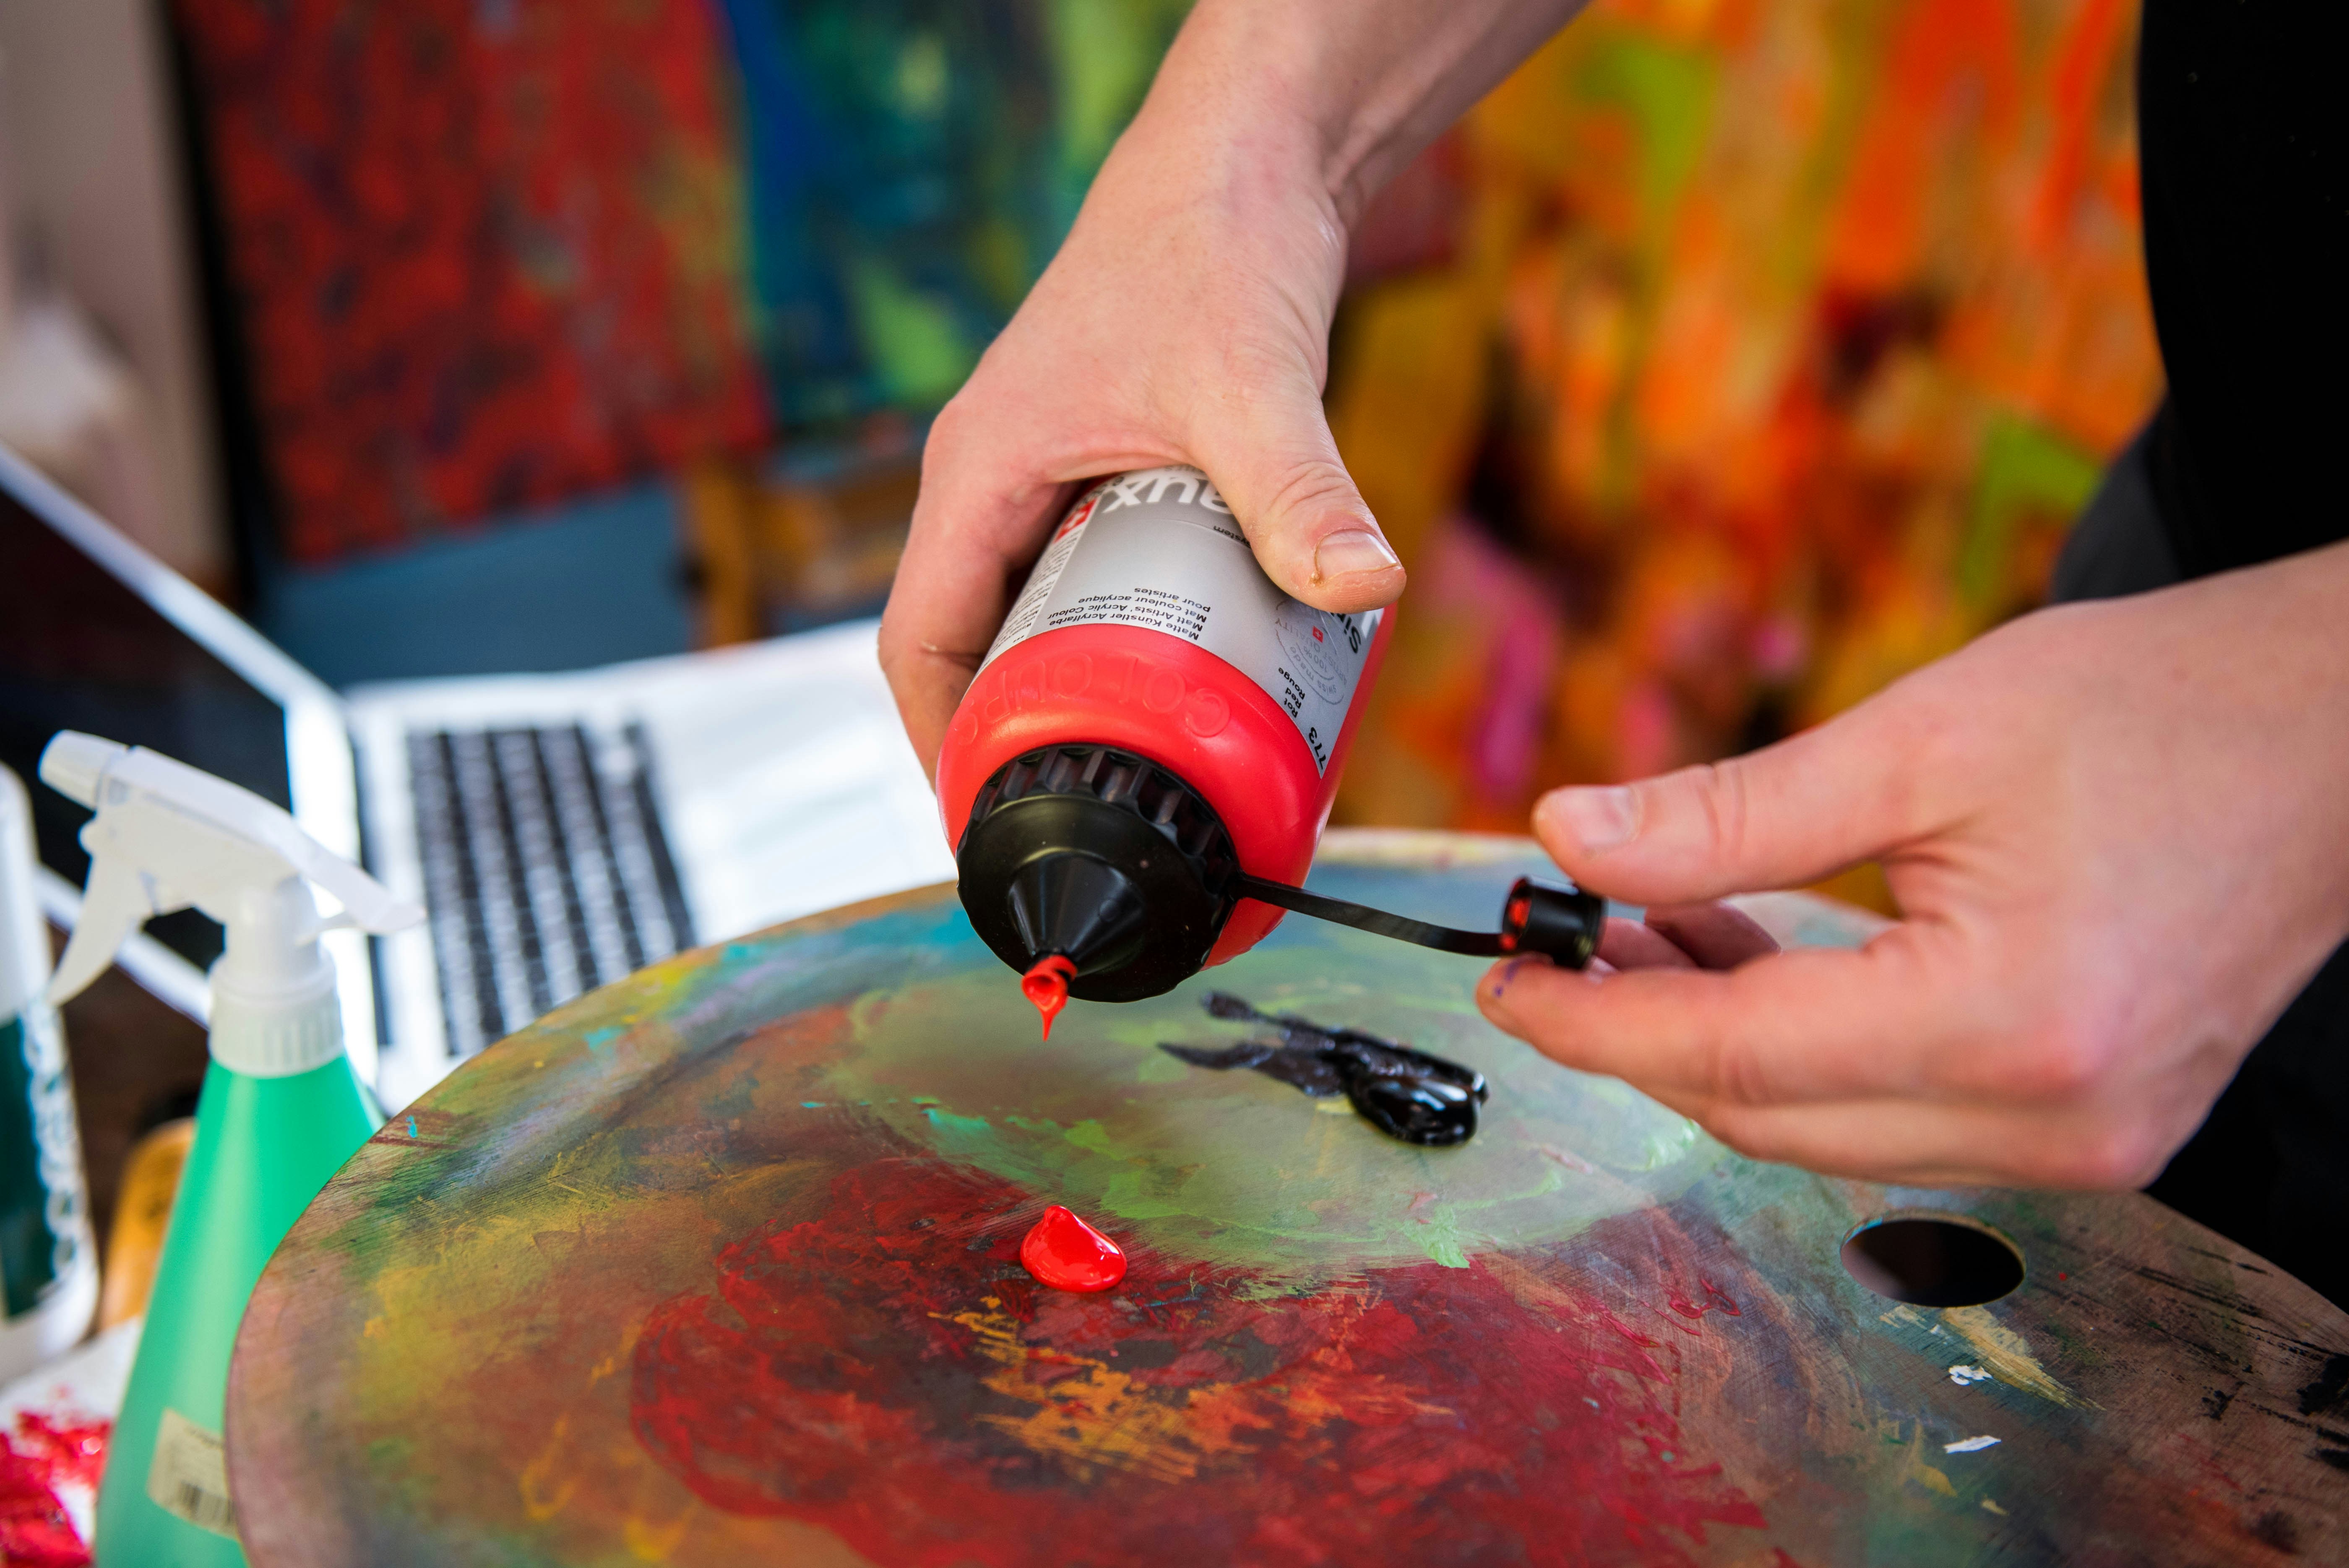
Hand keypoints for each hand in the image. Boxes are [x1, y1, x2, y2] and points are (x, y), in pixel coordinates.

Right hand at [878, 0, 1585, 773]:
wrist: (1241, 161)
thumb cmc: (1211, 244)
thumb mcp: (1252, 383)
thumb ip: (1300, 490)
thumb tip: (1365, 586)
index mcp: (978, 471)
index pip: (916, 639)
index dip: (940, 740)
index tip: (988, 815)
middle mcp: (990, 479)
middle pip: (962, 644)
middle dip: (1009, 736)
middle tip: (1084, 816)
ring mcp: (1038, 475)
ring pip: (1019, 614)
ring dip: (1064, 693)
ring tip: (1137, 776)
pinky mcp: (1094, 470)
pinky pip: (1075, 580)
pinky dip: (1111, 641)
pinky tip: (1178, 685)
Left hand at [1478, 542, 2348, 1188]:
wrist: (2329, 734)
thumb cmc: (2155, 711)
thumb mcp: (1923, 737)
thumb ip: (1732, 812)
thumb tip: (1569, 839)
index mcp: (2010, 1021)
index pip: (1732, 1057)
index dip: (1594, 1022)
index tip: (1503, 979)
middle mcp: (2054, 1117)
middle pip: (1769, 1116)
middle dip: (1642, 1037)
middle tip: (1558, 947)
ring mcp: (2084, 1141)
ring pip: (1827, 1130)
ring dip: (1719, 1044)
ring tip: (1641, 934)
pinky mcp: (2093, 1124)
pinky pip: (1900, 1115)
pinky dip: (1807, 1051)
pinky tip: (1749, 961)